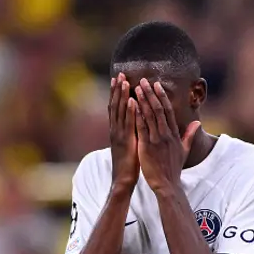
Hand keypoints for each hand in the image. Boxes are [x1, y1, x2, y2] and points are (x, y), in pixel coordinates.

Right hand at [109, 73, 138, 192]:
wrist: (123, 180)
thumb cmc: (129, 164)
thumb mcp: (130, 144)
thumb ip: (132, 132)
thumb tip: (137, 121)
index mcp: (118, 130)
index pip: (117, 108)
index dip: (117, 93)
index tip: (120, 79)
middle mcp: (116, 130)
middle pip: (116, 106)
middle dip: (118, 90)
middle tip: (120, 74)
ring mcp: (119, 135)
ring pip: (120, 112)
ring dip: (122, 96)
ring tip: (124, 81)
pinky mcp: (126, 142)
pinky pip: (129, 124)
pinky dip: (130, 111)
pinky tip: (133, 100)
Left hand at [134, 79, 200, 193]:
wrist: (167, 184)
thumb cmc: (174, 168)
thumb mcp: (184, 150)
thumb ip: (189, 135)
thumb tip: (198, 123)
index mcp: (174, 134)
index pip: (168, 110)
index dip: (162, 96)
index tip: (156, 84)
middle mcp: (166, 134)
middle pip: (158, 109)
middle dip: (150, 93)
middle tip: (143, 80)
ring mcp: (156, 140)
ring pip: (149, 115)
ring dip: (142, 100)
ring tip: (136, 88)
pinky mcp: (146, 146)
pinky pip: (141, 127)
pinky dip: (137, 115)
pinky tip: (131, 105)